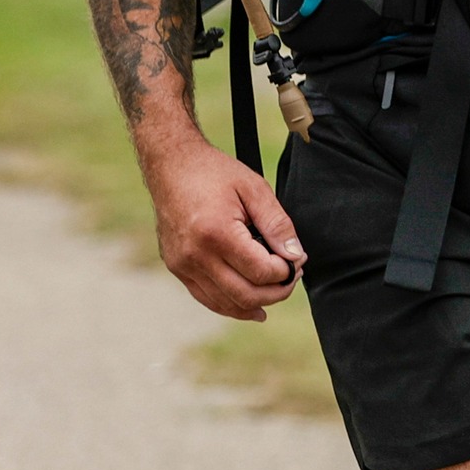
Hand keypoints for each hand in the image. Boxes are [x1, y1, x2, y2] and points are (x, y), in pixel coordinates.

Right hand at [145, 135, 303, 320]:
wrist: (171, 165)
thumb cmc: (214, 173)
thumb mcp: (254, 188)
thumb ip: (278, 224)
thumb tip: (296, 256)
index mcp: (216, 233)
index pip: (261, 272)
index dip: (287, 272)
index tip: (298, 260)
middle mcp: (195, 255)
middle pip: (246, 295)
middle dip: (277, 292)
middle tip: (293, 276)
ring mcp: (182, 265)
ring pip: (226, 304)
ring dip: (257, 303)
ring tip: (277, 288)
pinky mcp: (177, 268)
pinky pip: (208, 298)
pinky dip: (232, 304)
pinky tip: (252, 304)